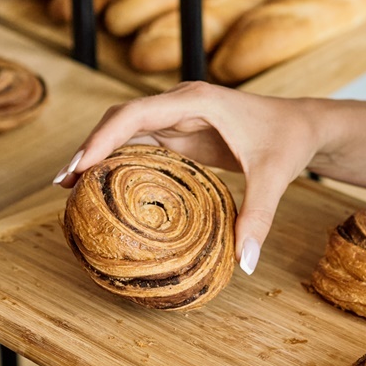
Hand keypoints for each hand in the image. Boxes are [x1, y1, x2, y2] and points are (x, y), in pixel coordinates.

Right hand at [53, 81, 320, 274]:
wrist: (304, 124)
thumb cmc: (289, 140)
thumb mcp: (275, 177)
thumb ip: (258, 218)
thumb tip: (244, 264)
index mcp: (196, 100)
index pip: (136, 114)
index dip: (102, 138)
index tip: (79, 167)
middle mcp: (180, 103)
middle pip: (120, 119)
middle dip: (88, 147)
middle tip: (61, 185)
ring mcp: (177, 117)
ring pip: (125, 130)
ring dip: (97, 154)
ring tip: (70, 189)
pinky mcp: (180, 132)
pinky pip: (139, 144)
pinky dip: (117, 161)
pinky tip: (102, 188)